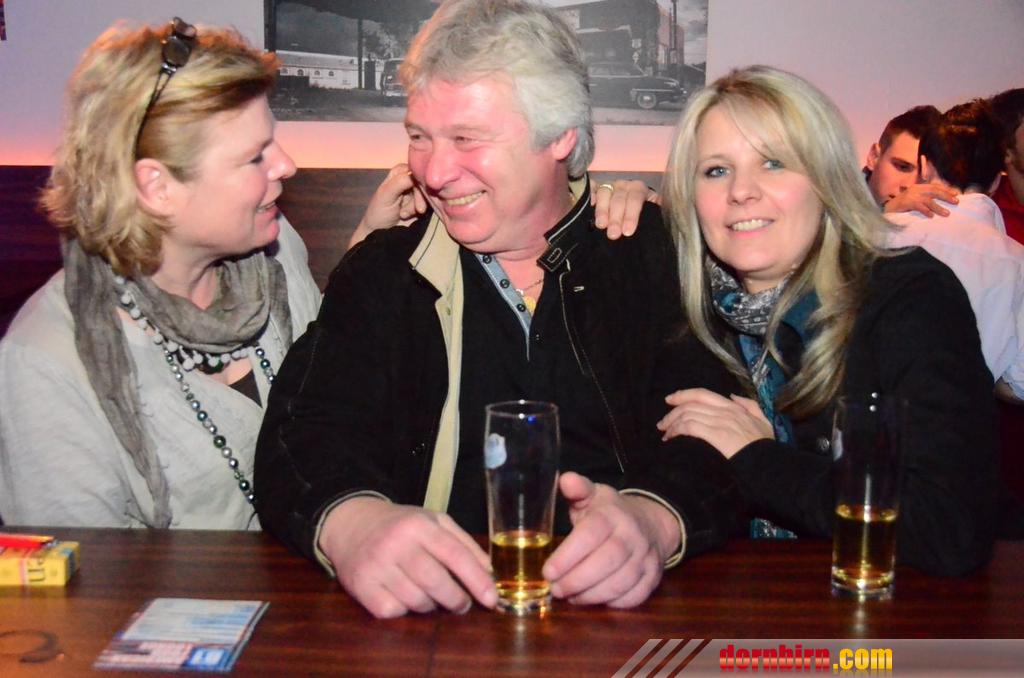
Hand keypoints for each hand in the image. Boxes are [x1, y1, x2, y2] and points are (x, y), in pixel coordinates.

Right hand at [318, 498, 496, 617]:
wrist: (350, 523)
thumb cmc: (401, 525)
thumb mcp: (434, 522)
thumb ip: (464, 544)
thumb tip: (491, 574)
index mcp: (419, 525)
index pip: (455, 555)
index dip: (477, 580)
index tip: (492, 600)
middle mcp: (396, 543)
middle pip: (436, 582)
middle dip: (456, 599)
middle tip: (462, 604)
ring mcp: (376, 565)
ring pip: (416, 601)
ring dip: (430, 606)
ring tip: (431, 596)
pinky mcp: (360, 586)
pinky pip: (392, 611)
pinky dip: (404, 610)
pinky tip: (404, 597)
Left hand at [349, 164, 427, 248]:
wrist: (382, 233)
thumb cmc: (379, 212)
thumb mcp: (386, 195)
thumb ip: (400, 182)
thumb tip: (417, 173)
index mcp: (398, 173)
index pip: (414, 169)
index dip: (418, 180)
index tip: (417, 192)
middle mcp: (409, 180)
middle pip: (423, 182)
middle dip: (419, 197)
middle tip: (418, 210)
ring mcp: (416, 193)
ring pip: (427, 193)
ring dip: (417, 206)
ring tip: (404, 214)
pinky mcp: (422, 204)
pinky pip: (430, 203)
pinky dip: (421, 211)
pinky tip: (409, 216)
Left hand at [542, 472, 676, 607]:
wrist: (652, 523)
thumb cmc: (610, 512)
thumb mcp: (593, 495)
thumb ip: (577, 489)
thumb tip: (565, 479)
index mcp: (612, 514)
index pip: (589, 535)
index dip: (567, 556)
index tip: (548, 572)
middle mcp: (632, 535)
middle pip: (605, 562)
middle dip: (577, 580)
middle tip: (555, 589)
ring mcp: (646, 558)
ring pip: (620, 583)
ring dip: (591, 595)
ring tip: (570, 597)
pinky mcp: (653, 577)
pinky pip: (634, 597)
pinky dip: (613, 603)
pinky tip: (594, 600)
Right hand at [590, 179, 660, 239]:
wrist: (634, 210)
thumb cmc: (644, 216)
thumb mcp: (653, 215)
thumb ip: (657, 216)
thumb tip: (663, 223)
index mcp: (639, 189)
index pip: (636, 199)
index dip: (632, 215)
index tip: (628, 232)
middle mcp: (624, 185)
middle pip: (619, 198)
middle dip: (616, 217)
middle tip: (613, 235)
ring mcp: (609, 185)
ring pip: (605, 193)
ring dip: (602, 210)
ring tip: (601, 225)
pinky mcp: (596, 189)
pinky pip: (592, 189)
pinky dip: (589, 195)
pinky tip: (588, 206)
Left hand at [657, 388, 772, 457]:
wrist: (769, 463)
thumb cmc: (766, 446)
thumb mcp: (764, 421)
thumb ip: (750, 406)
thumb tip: (733, 396)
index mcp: (734, 406)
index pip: (703, 394)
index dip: (684, 394)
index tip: (670, 399)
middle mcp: (725, 410)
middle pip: (691, 404)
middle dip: (672, 412)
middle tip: (662, 423)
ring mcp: (720, 422)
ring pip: (688, 414)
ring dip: (672, 424)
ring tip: (665, 434)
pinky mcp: (716, 435)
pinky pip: (690, 426)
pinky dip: (677, 430)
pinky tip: (672, 438)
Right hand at [883, 182, 958, 217]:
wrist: (886, 210)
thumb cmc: (902, 206)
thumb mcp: (915, 199)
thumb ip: (925, 198)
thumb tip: (940, 201)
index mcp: (918, 187)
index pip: (934, 186)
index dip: (946, 189)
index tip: (956, 193)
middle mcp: (915, 189)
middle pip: (934, 191)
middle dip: (946, 196)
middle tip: (956, 201)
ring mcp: (910, 196)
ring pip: (928, 200)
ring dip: (938, 207)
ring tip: (946, 213)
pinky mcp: (905, 203)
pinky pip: (918, 206)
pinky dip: (926, 211)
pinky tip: (931, 216)